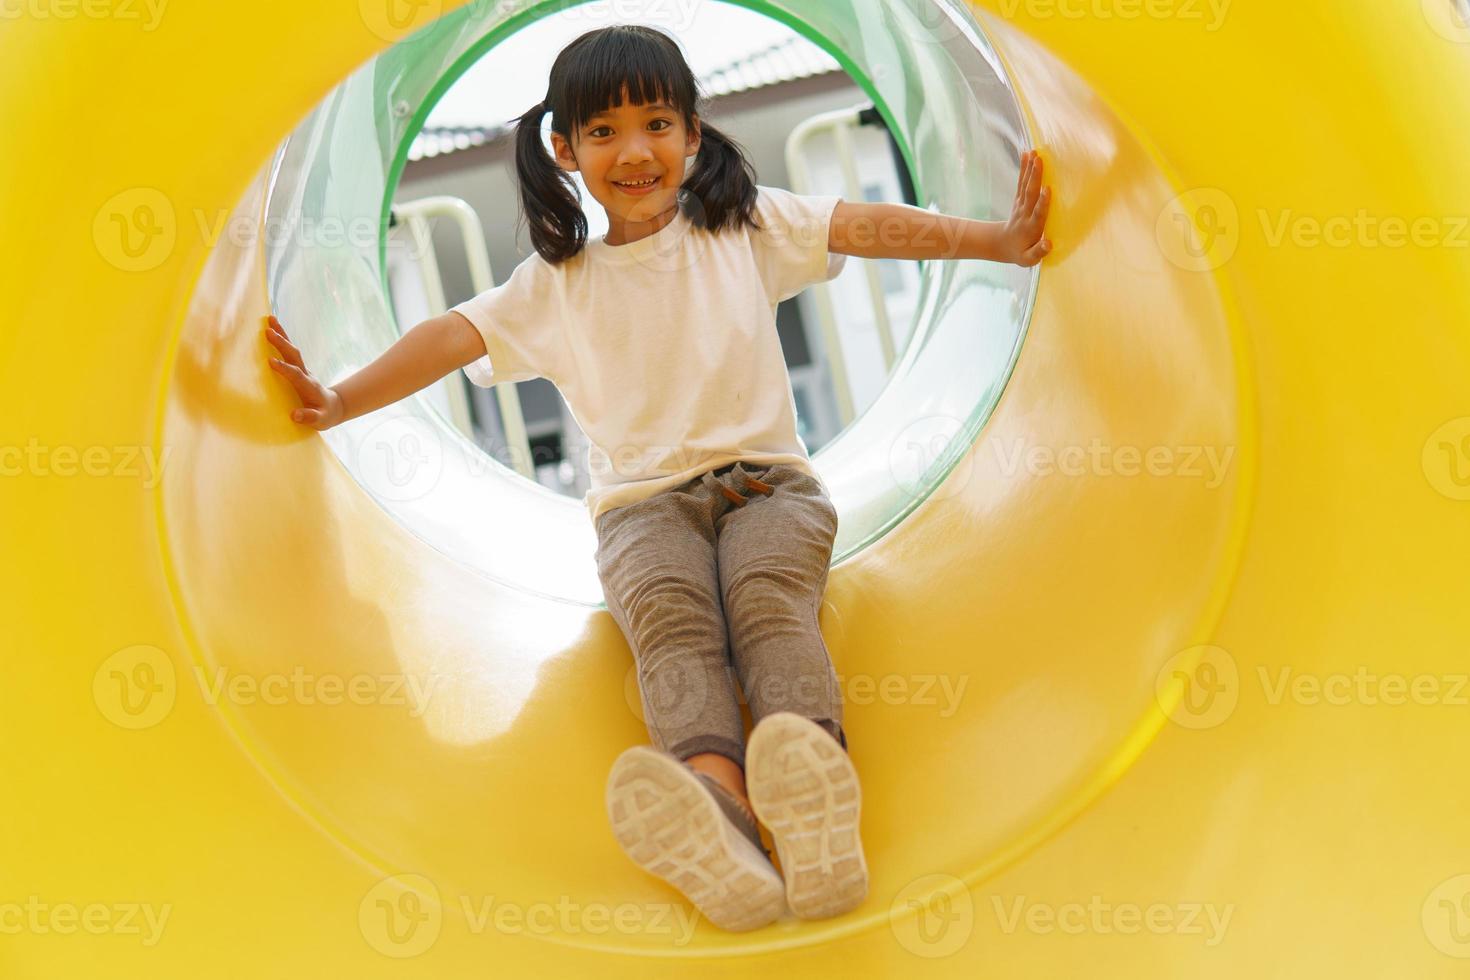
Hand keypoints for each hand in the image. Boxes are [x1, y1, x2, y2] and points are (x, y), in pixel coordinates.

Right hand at [264, 314, 344, 429]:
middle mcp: (305, 374)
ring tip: (270, 319)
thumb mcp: (321, 420)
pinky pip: (288, 351)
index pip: (296, 375)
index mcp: (309, 386)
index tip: (270, 361)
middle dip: (282, 343)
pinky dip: (282, 338)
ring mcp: (302, 369)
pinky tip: (272, 328)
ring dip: (282, 334)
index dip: (284, 369)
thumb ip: (310, 417)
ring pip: (291, 349)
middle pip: (294, 356)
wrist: (333, 407)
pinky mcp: (297, 367)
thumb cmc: (324, 415)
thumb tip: (295, 415)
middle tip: (267, 331)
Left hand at [1002, 149, 1052, 266]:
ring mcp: (1021, 204)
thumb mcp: (1028, 259)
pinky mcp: (1019, 199)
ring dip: (1030, 169)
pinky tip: (1027, 154)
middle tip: (1039, 160)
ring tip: (1034, 152)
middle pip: (1030, 193)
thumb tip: (1049, 243)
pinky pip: (1021, 182)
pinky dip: (1024, 168)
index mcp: (1031, 227)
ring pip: (1025, 185)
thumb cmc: (1021, 252)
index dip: (1043, 202)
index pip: (1038, 213)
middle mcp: (1025, 213)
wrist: (1002, 245)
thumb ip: (1038, 252)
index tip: (1047, 189)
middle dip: (1035, 177)